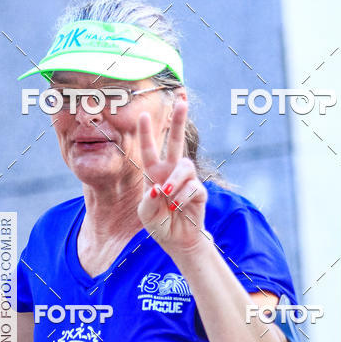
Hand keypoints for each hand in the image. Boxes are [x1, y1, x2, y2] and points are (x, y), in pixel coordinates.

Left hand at [136, 101, 207, 255]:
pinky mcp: (199, 191)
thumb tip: (160, 188)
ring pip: (185, 166)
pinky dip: (182, 197)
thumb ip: (148, 201)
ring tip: (167, 194)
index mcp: (154, 173)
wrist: (177, 240)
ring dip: (174, 180)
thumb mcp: (145, 214)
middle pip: (176, 142)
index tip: (141, 114)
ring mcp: (186, 180)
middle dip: (179, 121)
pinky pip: (193, 186)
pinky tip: (177, 208)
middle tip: (181, 101)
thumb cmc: (159, 224)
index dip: (146, 132)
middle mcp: (171, 172)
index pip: (149, 149)